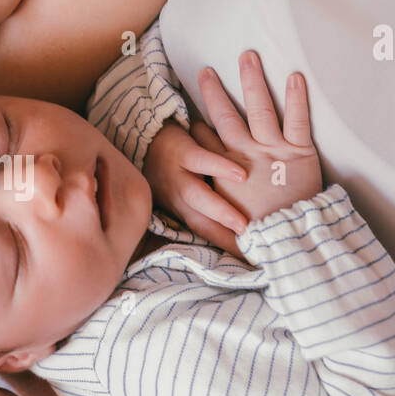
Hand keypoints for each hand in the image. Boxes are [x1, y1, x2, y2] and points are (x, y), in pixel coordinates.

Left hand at [143, 121, 248, 252]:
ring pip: (197, 196)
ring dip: (220, 212)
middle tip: (250, 253)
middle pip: (200, 223)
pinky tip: (241, 175)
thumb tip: (243, 222)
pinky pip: (201, 160)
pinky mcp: (182, 151)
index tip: (251, 262)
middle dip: (223, 239)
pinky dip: (220, 167)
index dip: (226, 247)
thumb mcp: (183, 190)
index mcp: (181, 209)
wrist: (143, 133)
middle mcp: (178, 197)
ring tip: (243, 225)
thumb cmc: (172, 165)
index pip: (205, 233)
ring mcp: (178, 174)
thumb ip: (207, 204)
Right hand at [196, 52, 321, 226]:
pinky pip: (297, 120)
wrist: (287, 239)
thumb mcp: (227, 210)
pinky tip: (294, 77)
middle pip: (225, 117)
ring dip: (252, 81)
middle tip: (206, 71)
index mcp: (227, 170)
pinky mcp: (299, 153)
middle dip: (214, 92)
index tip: (192, 102)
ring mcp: (272, 152)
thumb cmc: (259, 227)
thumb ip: (219, 187)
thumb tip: (210, 173)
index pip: (205, 139)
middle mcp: (245, 157)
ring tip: (247, 57)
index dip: (197, 123)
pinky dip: (296, 98)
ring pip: (258, 110)